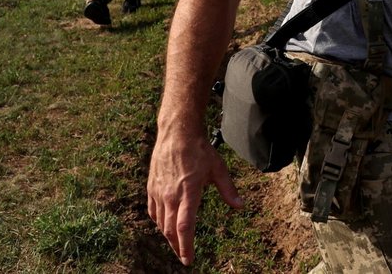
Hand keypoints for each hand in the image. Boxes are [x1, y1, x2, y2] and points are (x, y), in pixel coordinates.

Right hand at [147, 132, 242, 264]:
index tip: (188, 260)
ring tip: (176, 244)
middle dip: (177, 247)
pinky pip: (153, 211)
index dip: (186, 246)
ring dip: (168, 237)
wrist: (176, 132)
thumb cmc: (199, 149)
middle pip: (170, 230)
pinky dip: (158, 223)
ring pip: (160, 223)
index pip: (184, 226)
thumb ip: (228, 190)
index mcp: (188, 192)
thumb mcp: (218, 169)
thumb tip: (240, 206)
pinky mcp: (151, 186)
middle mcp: (170, 194)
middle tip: (184, 257)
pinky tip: (164, 225)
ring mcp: (158, 191)